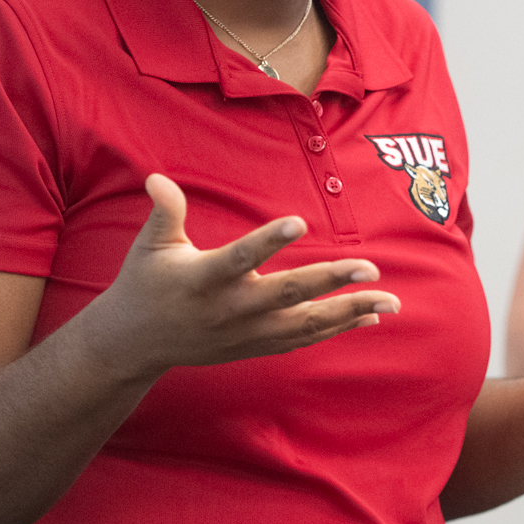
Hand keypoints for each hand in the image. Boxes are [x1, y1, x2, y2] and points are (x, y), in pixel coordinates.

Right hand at [80, 174, 399, 380]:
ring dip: (350, 312)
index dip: (268, 240)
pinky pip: (302, 339)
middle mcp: (230, 309)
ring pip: (305, 323)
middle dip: (332, 281)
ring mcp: (246, 332)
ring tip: (390, 301)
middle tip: (371, 269)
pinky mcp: (255, 346)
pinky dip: (336, 329)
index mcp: (203, 278)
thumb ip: (164, 212)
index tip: (299, 222)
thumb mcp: (149, 246)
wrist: (134, 344)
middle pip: (287, 294)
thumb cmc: (145, 283)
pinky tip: (368, 316)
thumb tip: (157, 177)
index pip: (240, 257)